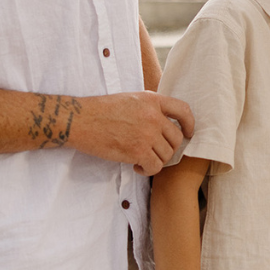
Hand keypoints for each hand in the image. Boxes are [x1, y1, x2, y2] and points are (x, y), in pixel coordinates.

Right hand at [70, 92, 195, 175]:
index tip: (188, 133)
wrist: (80, 120)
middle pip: (176, 139)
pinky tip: (137, 167)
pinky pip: (155, 167)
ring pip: (167, 155)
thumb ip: (150, 107)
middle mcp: (153, 116)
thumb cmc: (101, 110)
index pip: (184, 111)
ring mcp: (147, 134)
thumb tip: (165, 120)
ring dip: (157, 160)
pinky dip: (148, 170)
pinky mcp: (137, 151)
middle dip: (168, 148)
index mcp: (152, 100)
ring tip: (142, 159)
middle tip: (155, 152)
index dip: (189, 124)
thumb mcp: (131, 99)